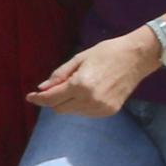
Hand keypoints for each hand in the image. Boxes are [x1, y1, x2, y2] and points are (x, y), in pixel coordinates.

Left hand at [32, 28, 160, 118]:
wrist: (136, 58)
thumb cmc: (106, 53)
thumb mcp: (79, 59)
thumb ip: (59, 75)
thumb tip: (42, 88)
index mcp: (80, 85)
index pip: (52, 99)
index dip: (38, 99)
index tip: (29, 97)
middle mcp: (90, 100)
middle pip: (60, 108)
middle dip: (52, 100)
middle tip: (51, 88)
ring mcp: (101, 108)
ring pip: (72, 112)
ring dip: (66, 103)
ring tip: (75, 85)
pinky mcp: (110, 111)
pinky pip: (86, 112)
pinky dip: (79, 105)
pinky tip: (85, 92)